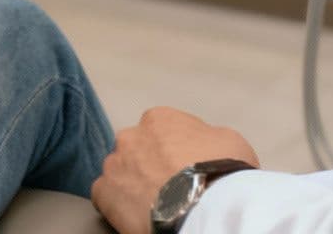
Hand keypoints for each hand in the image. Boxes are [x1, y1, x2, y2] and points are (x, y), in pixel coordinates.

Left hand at [91, 108, 259, 233]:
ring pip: (119, 171)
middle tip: (169, 185)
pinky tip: (136, 213)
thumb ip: (206, 136)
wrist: (206, 207)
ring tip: (154, 203)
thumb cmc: (221, 172)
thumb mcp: (229, 140)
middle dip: (149, 164)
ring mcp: (114, 164)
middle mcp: (131, 136)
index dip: (174, 150)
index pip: (161, 130)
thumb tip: (204, 146)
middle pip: (137, 149)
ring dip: (132, 183)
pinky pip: (104, 195)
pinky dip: (116, 204)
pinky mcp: (103, 193)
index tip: (183, 165)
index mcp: (159, 119)